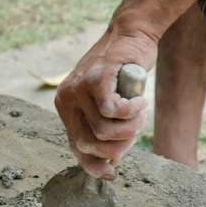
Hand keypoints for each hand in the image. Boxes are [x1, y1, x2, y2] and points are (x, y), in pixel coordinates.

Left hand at [54, 28, 157, 179]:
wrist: (130, 34)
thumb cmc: (122, 72)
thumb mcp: (106, 103)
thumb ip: (103, 128)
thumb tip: (109, 164)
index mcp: (66, 108)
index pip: (74, 146)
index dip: (93, 165)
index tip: (111, 172)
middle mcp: (66, 98)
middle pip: (88, 144)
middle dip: (117, 146)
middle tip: (134, 130)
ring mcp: (78, 88)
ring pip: (103, 131)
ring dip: (130, 127)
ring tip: (140, 112)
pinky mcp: (96, 78)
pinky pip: (111, 111)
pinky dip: (130, 113)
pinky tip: (139, 103)